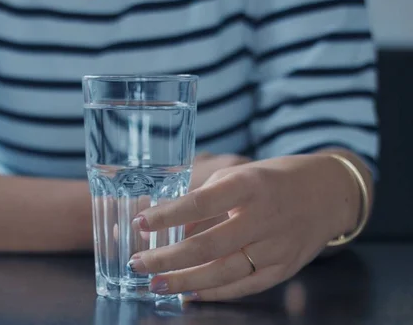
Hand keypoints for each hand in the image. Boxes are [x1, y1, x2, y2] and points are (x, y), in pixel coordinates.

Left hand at [127, 153, 363, 301]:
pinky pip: (244, 286)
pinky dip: (214, 292)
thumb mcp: (240, 176)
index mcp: (249, 185)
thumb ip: (208, 201)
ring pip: (223, 272)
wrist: (329, 193)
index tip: (139, 222)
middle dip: (167, 258)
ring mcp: (276, 247)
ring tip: (156, 283)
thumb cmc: (275, 180)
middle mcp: (263, 217)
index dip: (167, 216)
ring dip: (185, 281)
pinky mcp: (284, 268)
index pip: (200, 203)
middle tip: (138, 263)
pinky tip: (190, 293)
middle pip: (208, 245)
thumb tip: (174, 229)